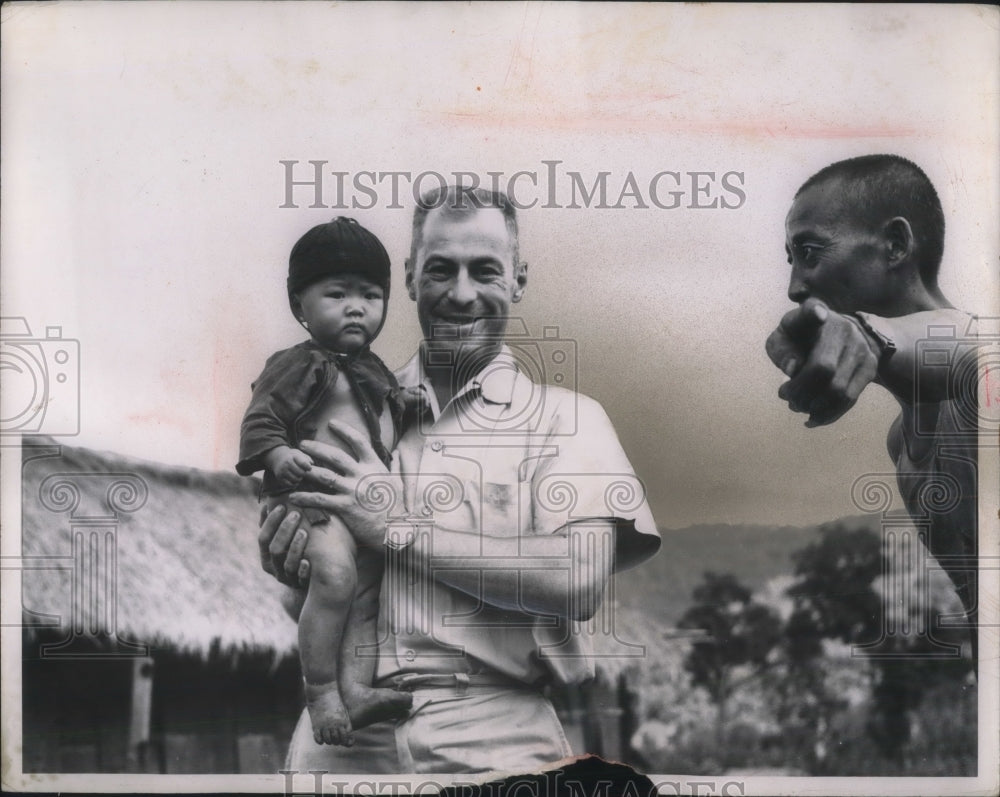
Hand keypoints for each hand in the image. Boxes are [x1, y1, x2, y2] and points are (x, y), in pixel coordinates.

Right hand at [257, 503, 310, 586]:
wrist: (313, 577)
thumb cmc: (297, 551)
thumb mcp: (284, 539)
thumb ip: (276, 525)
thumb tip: (267, 504)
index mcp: (266, 556)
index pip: (263, 538)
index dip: (271, 522)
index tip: (282, 506)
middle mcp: (274, 568)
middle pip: (275, 550)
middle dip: (284, 531)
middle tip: (296, 514)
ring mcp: (288, 578)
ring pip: (288, 564)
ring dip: (295, 547)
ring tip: (304, 531)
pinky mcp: (302, 585)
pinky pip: (301, 579)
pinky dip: (303, 570)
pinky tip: (308, 561)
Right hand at [266, 446, 313, 486]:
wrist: (277, 457)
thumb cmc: (291, 456)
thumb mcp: (299, 453)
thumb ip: (307, 458)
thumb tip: (312, 464)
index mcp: (293, 457)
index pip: (304, 464)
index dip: (308, 467)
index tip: (309, 468)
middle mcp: (287, 464)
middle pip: (301, 473)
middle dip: (304, 474)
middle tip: (303, 472)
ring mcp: (282, 471)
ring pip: (296, 480)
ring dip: (299, 479)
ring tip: (298, 475)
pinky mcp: (279, 477)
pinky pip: (290, 484)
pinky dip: (294, 484)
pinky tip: (294, 480)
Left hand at [290, 420, 403, 548]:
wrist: (397, 530)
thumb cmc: (399, 507)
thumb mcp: (400, 482)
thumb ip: (397, 466)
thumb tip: (399, 451)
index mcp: (375, 466)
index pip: (359, 441)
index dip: (345, 430)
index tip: (332, 423)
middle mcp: (362, 475)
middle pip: (335, 456)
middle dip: (316, 448)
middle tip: (302, 444)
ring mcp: (352, 491)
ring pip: (324, 475)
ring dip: (307, 470)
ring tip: (294, 466)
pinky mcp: (345, 507)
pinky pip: (321, 500)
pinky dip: (305, 497)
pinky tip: (293, 496)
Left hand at [768, 299, 879, 426]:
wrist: (842, 333)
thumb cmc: (801, 337)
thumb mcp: (784, 337)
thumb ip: (782, 350)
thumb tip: (792, 370)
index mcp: (815, 315)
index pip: (814, 311)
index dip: (815, 312)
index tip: (818, 314)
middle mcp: (844, 328)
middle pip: (823, 368)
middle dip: (800, 392)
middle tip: (787, 398)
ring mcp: (861, 349)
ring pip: (839, 390)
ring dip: (814, 407)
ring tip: (798, 407)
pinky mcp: (870, 368)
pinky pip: (850, 399)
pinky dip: (829, 414)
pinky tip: (812, 419)